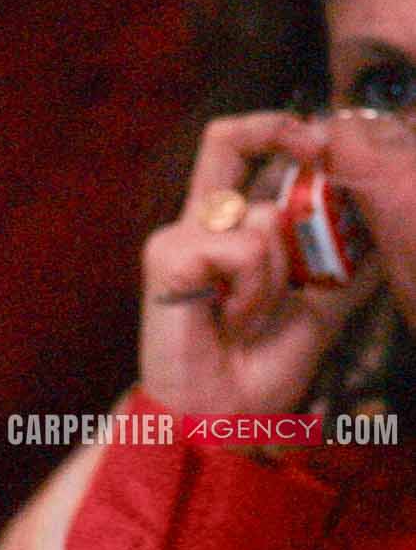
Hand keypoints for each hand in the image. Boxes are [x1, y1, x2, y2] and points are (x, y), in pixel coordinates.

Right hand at [140, 111, 379, 417]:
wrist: (217, 420)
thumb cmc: (252, 374)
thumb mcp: (317, 313)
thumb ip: (342, 272)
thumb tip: (380, 237)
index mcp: (226, 233)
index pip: (246, 157)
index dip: (285, 134)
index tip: (324, 145)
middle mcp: (198, 226)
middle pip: (225, 138)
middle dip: (277, 128)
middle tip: (314, 144)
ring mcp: (179, 238)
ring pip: (259, 217)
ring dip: (278, 273)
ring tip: (251, 318)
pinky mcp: (168, 256)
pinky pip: (243, 248)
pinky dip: (254, 289)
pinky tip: (231, 321)